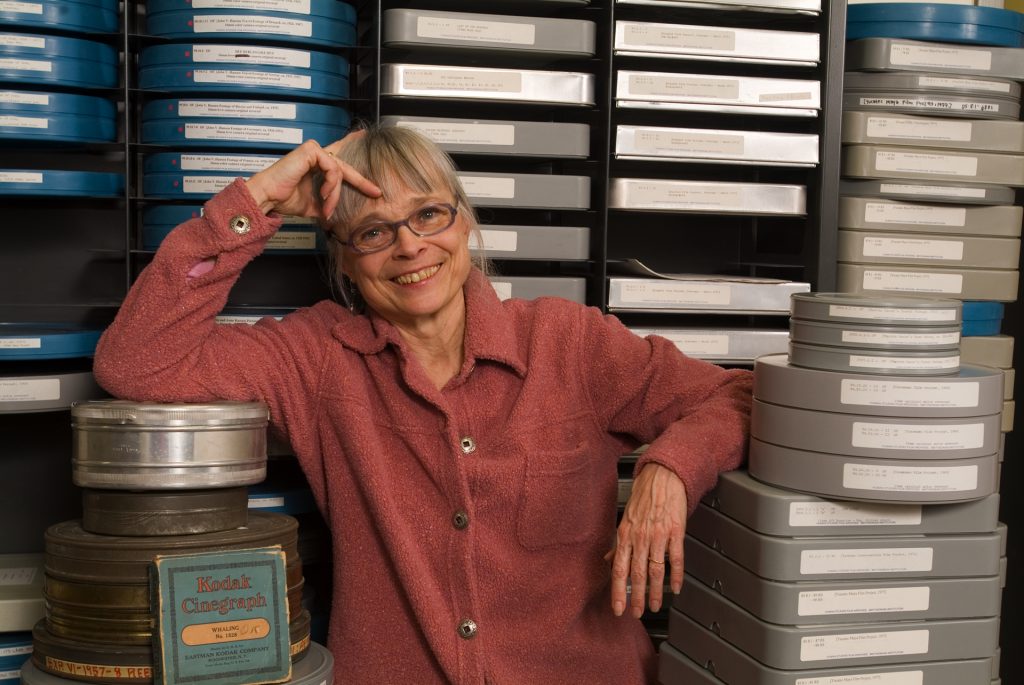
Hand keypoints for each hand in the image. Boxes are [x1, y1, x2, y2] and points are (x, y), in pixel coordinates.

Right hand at [245, 131, 380, 218]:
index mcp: (316, 163)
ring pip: (339, 172)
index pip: (338, 153)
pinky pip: (333, 169)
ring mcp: (313, 150)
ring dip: (335, 194)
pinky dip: (331, 185)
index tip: (363, 135)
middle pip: (345, 166)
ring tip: (327, 207)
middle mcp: (316, 154)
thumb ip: (326, 205)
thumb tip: (335, 218)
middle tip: (375, 191)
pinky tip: (324, 195)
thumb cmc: (285, 199)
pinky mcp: (311, 150)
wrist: (269, 197)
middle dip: (361, 181)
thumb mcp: (313, 204)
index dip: (351, 143)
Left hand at [609, 462, 686, 617]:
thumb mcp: (626, 519)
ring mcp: (658, 535)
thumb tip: (608, 559)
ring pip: (655, 570)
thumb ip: (618, 543)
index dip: (618, 591)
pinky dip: (676, 575)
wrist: (663, 477)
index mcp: (625, 535)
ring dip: (655, 591)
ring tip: (655, 605)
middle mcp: (640, 537)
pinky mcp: (675, 531)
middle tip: (637, 613)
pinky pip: (676, 558)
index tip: (618, 608)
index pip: (619, 569)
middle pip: (637, 574)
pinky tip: (675, 587)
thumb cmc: (644, 496)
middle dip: (636, 597)